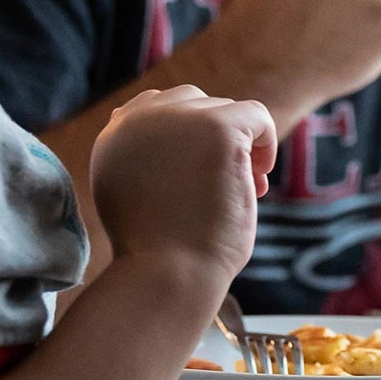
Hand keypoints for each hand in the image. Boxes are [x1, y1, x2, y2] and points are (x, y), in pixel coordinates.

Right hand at [90, 85, 276, 281]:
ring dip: (238, 147)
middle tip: (219, 187)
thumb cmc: (159, 251)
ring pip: (226, 110)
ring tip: (236, 191)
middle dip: (213, 140)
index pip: (157, 106)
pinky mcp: (217, 127)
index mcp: (115, 134)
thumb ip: (149, 156)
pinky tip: (257, 181)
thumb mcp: (137, 194)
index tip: (194, 179)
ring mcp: (179, 118)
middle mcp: (140, 117)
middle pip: (194, 103)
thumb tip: (193, 134)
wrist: (168, 276)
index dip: (186, 139)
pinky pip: (256, 115)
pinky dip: (266, 142)